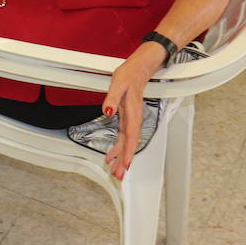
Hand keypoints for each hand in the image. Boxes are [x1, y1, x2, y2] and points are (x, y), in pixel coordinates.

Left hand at [100, 42, 165, 179]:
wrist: (138, 69)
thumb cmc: (128, 75)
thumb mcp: (117, 83)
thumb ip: (111, 97)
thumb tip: (107, 110)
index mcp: (132, 113)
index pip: (131, 136)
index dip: (129, 152)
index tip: (126, 164)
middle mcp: (133, 119)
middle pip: (129, 144)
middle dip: (125, 160)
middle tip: (119, 175)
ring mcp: (131, 120)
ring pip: (127, 143)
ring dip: (121, 157)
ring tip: (115, 170)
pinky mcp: (127, 119)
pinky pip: (123, 137)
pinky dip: (119, 147)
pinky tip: (112, 154)